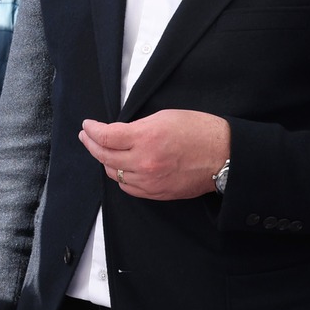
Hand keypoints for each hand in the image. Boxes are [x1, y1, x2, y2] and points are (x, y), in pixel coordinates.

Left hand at [78, 110, 230, 200]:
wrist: (223, 156)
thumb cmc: (199, 131)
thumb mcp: (164, 117)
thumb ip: (137, 127)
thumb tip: (118, 133)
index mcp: (146, 138)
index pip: (106, 136)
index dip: (92, 130)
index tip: (87, 126)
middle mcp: (144, 162)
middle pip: (105, 157)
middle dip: (92, 145)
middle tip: (87, 136)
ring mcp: (150, 181)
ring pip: (115, 174)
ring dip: (106, 162)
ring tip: (103, 151)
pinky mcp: (157, 193)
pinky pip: (129, 188)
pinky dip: (121, 177)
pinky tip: (120, 168)